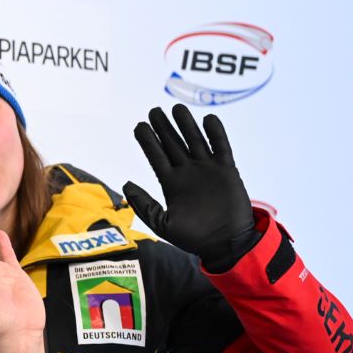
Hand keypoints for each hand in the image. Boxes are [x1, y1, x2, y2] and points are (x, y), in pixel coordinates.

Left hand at [122, 104, 258, 270]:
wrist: (225, 244)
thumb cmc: (193, 238)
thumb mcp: (162, 223)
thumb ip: (143, 204)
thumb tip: (125, 184)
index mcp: (170, 182)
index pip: (156, 156)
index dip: (148, 141)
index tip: (138, 126)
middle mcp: (187, 172)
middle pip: (173, 143)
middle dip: (163, 127)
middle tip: (153, 111)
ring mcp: (207, 169)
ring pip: (195, 140)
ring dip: (186, 125)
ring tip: (177, 108)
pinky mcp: (227, 170)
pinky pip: (221, 147)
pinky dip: (216, 134)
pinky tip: (208, 120)